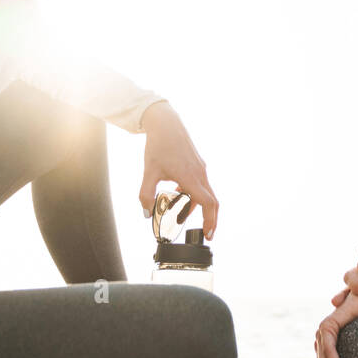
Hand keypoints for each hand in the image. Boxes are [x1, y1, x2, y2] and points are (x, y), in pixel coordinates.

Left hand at [139, 101, 218, 239]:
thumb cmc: (158, 146)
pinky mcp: (198, 164)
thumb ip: (146, 194)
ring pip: (206, 193)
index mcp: (190, 177)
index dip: (210, 220)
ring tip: (181, 213)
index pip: (207, 203)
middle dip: (210, 219)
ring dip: (197, 206)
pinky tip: (180, 194)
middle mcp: (200, 174)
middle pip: (212, 201)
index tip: (208, 233)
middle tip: (205, 232)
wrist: (166, 124)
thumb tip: (146, 213)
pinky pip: (201, 184)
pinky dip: (194, 194)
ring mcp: (201, 168)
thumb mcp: (149, 172)